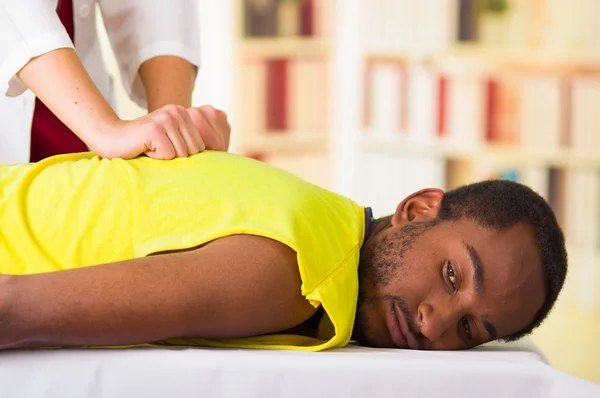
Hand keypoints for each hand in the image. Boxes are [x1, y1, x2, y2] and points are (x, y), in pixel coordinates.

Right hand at [94, 105, 230, 159]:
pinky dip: (155, 158)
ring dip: (164, 158)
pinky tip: (144, 149)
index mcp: (184, 113)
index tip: (165, 149)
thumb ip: (189, 144)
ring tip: (150, 148)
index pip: (201, 146)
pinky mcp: (155, 129)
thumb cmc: (143, 145)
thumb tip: (216, 163)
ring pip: (181, 154)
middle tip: (157, 149)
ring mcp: (166, 118)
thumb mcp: (171, 141)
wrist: (111, 139)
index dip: (183, 155)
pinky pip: (168, 155)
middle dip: (175, 157)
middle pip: (193, 150)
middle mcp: (177, 111)